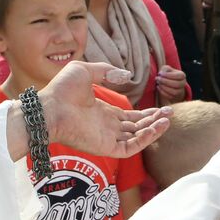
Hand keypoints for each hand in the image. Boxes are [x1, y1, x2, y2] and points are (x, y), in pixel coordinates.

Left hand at [39, 61, 171, 155]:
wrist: (49, 108)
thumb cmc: (61, 90)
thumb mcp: (86, 71)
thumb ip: (107, 72)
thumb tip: (127, 77)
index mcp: (103, 112)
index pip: (130, 117)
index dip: (147, 114)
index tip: (161, 109)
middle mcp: (107, 127)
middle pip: (137, 128)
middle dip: (154, 121)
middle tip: (170, 113)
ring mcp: (107, 138)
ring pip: (137, 138)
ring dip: (153, 130)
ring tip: (167, 119)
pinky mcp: (105, 147)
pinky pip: (130, 148)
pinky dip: (144, 140)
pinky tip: (155, 127)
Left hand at [155, 65, 187, 103]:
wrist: (170, 83)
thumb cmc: (168, 74)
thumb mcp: (167, 69)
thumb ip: (165, 69)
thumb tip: (161, 73)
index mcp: (182, 75)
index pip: (178, 76)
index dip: (168, 75)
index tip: (160, 73)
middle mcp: (183, 84)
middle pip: (176, 84)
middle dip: (165, 81)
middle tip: (157, 78)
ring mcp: (180, 91)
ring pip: (174, 92)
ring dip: (164, 87)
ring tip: (158, 83)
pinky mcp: (175, 97)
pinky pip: (169, 96)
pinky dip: (162, 92)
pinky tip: (158, 87)